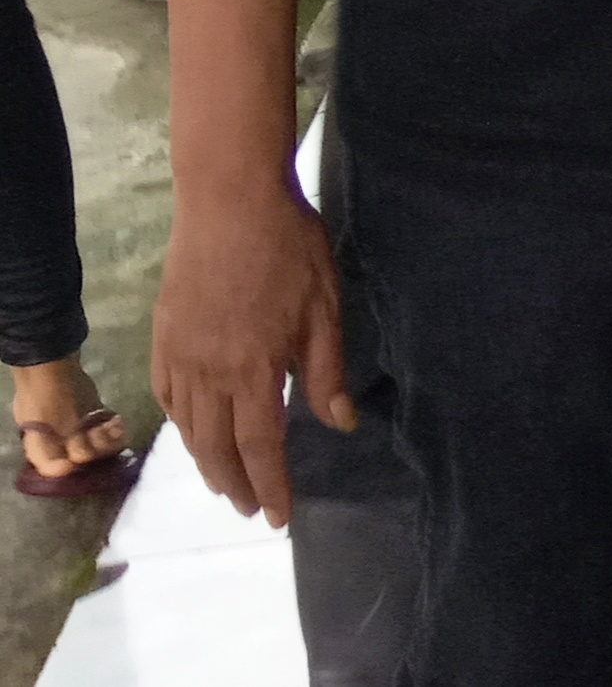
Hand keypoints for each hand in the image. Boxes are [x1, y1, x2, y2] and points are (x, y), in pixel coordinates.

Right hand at [152, 180, 347, 524]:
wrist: (229, 201)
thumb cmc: (289, 249)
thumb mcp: (325, 307)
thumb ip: (327, 370)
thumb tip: (341, 424)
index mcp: (255, 369)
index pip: (260, 446)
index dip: (270, 485)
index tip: (279, 517)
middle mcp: (210, 373)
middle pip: (218, 447)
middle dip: (236, 484)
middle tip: (250, 509)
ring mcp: (180, 356)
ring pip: (189, 428)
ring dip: (206, 463)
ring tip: (223, 484)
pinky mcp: (163, 338)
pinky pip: (168, 397)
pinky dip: (180, 426)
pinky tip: (192, 433)